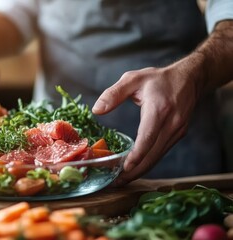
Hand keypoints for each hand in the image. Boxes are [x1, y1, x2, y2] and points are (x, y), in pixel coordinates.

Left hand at [92, 61, 202, 184]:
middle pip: (153, 154)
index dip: (137, 155)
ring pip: (158, 157)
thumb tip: (96, 110)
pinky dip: (148, 162)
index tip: (124, 168)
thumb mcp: (133, 79)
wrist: (189, 78)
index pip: (148, 138)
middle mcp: (171, 124)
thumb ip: (113, 94)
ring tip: (122, 179)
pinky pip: (161, 152)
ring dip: (141, 170)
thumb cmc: (158, 79)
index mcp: (159, 110)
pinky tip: (135, 168)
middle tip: (116, 182)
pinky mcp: (178, 135)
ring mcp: (177, 131)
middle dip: (135, 171)